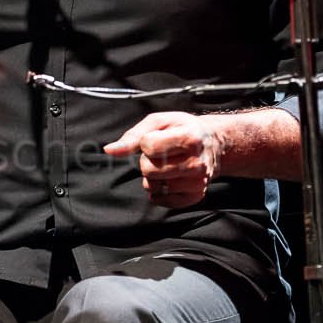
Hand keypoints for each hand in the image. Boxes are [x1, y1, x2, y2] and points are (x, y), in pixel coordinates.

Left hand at [104, 111, 222, 206]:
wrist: (212, 143)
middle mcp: (197, 162)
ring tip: (166, 166)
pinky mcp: (195, 196)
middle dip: (147, 161)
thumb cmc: (181, 129)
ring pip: (154, 187)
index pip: (148, 146)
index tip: (156, 139)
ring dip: (152, 177)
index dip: (146, 142)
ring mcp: (197, 182)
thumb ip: (133, 136)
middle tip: (161, 155)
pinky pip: (162, 200)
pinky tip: (169, 179)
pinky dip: (160, 191)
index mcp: (190, 138)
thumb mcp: (159, 122)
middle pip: (149, 170)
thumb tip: (110, 150)